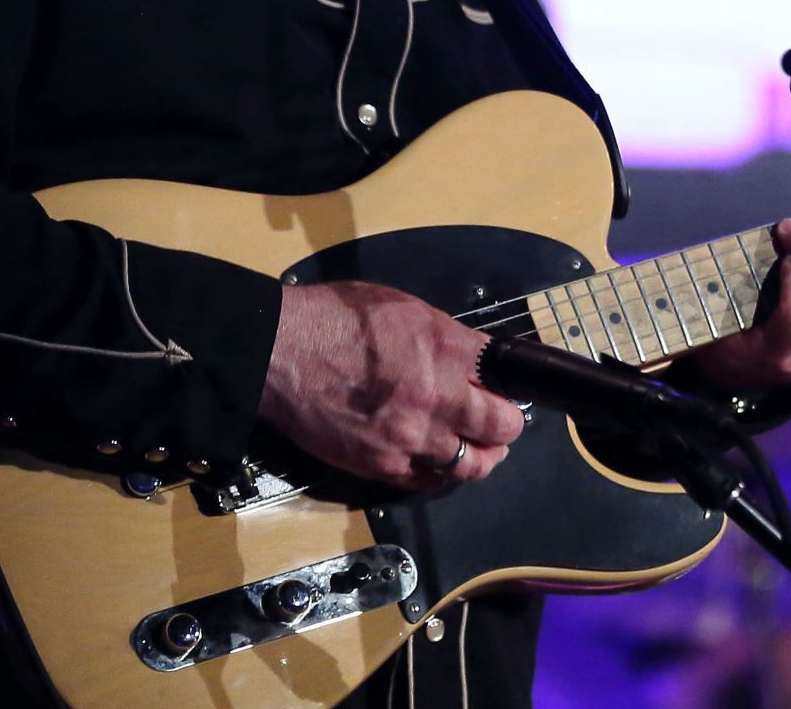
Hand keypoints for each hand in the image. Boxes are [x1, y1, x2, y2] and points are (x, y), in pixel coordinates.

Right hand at [257, 281, 524, 488]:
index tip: (506, 389)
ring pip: (472, 464)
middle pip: (501, 428)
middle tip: (500, 421)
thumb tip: (471, 358)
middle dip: (507, 425)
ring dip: (482, 456)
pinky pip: (428, 482)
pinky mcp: (381, 465)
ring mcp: (409, 438)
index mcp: (447, 351)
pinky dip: (442, 474)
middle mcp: (437, 399)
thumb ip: (447, 338)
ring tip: (480, 448)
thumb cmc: (337, 319)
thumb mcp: (406, 308)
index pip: (504, 379)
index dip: (509, 385)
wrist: (281, 351)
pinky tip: (440, 462)